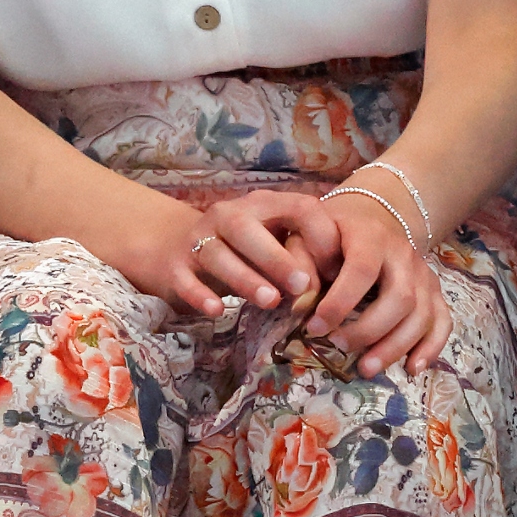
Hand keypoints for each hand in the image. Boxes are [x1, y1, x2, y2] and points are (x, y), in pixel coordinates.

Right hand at [93, 191, 317, 328]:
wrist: (174, 248)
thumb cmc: (242, 250)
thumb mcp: (273, 242)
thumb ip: (303, 253)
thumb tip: (342, 282)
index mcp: (262, 205)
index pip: (297, 207)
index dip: (319, 234)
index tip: (335, 269)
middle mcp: (227, 215)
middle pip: (247, 228)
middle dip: (276, 257)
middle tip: (302, 286)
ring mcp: (197, 240)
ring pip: (217, 254)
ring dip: (245, 278)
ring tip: (270, 301)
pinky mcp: (175, 267)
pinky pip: (186, 279)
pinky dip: (200, 294)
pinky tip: (217, 311)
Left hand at [301, 185, 452, 379]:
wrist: (373, 218)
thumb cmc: (333, 232)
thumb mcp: (308, 234)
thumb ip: (300, 261)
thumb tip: (301, 301)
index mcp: (371, 238)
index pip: (362, 271)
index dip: (340, 303)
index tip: (314, 327)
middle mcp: (404, 255)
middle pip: (401, 298)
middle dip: (369, 330)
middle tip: (338, 346)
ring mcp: (423, 274)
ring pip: (422, 315)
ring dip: (395, 347)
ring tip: (365, 368)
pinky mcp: (434, 291)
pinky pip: (442, 321)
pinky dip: (431, 347)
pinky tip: (411, 369)